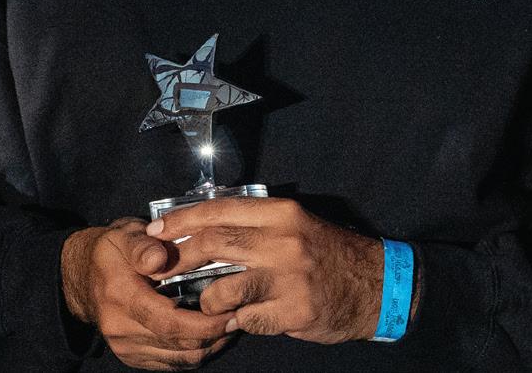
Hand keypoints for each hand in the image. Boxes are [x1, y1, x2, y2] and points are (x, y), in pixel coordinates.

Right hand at [62, 218, 232, 368]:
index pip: (169, 322)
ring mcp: (125, 346)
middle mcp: (120, 328)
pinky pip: (171, 364)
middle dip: (214, 336)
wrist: (81, 276)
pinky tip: (209, 336)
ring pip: (179, 359)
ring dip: (208, 347)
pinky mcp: (132, 356)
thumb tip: (160, 257)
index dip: (205, 324)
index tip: (231, 313)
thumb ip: (144, 246)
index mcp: (121, 296)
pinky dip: (194, 353)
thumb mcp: (126, 236)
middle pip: (178, 345)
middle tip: (239, 318)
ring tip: (228, 326)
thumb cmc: (111, 252)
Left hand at [148, 197, 384, 343]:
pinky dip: (240, 322)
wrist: (375, 285)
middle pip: (213, 244)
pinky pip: (248, 319)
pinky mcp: (294, 310)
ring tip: (210, 304)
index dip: (181, 220)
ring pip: (223, 289)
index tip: (156, 231)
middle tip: (160, 270)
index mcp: (280, 213)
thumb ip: (254, 225)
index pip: (218, 210)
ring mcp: (288, 278)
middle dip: (178, 258)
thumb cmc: (327, 254)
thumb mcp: (294, 225)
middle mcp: (283, 240)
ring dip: (208, 300)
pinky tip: (246, 319)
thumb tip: (202, 230)